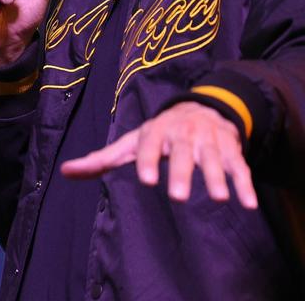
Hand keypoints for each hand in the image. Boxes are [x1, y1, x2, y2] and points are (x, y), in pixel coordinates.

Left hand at [61, 101, 256, 208]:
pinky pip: (240, 167)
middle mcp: (182, 134)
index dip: (147, 161)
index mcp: (154, 132)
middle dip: (181, 172)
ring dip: (216, 178)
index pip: (148, 146)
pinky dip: (244, 184)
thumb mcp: (130, 143)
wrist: (201, 109)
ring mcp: (208, 141)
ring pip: (213, 159)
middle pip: (182, 153)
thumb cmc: (158, 133)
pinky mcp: (231, 150)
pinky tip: (247, 204)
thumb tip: (65, 172)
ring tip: (217, 199)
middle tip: (178, 196)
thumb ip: (101, 160)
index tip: (147, 180)